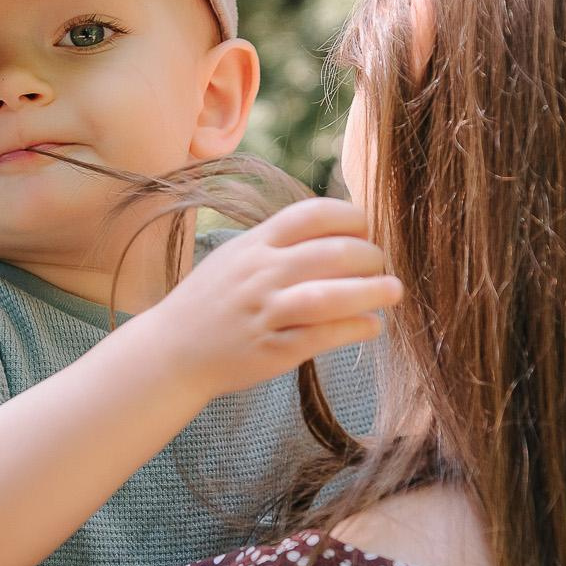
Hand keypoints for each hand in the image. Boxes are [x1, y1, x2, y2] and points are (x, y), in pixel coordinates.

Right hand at [142, 197, 400, 398]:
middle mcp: (261, 274)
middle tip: (382, 265)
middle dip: (369, 257)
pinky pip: (322, 337)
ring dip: (370, 292)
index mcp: (255, 244)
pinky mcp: (272, 350)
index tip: (366, 228)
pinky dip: (353, 329)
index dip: (350, 217)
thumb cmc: (212, 301)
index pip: (312, 215)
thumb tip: (339, 229)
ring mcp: (265, 313)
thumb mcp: (237, 256)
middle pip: (330, 253)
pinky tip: (371, 326)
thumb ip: (279, 241)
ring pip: (329, 296)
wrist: (171, 350)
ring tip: (394, 291)